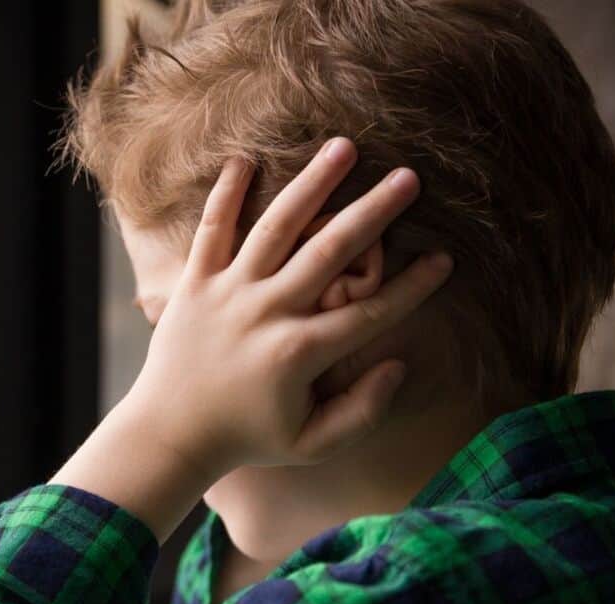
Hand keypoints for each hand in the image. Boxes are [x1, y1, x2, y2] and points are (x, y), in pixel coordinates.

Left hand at [124, 137, 451, 476]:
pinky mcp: (193, 283)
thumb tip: (398, 365)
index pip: (370, 312)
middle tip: (410, 177)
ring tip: (344, 147)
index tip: (445, 259)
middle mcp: (266, 314)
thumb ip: (362, 412)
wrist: (168, 432)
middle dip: (374, 212)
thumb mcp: (311, 444)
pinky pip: (211, 230)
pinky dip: (225, 194)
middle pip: (330, 251)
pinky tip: (244, 159)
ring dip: (312, 185)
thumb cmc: (247, 437)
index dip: (413, 287)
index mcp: (299, 354)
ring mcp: (227, 293)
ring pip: (276, 227)